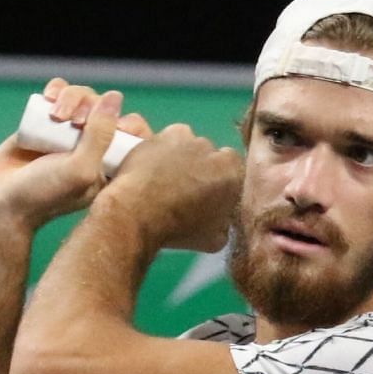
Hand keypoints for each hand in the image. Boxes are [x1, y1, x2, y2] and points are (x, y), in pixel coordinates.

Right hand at [0, 79, 152, 229]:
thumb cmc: (42, 194)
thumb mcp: (80, 168)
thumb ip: (101, 134)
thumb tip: (114, 97)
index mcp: (108, 167)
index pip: (131, 134)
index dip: (125, 122)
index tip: (113, 127)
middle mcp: (91, 149)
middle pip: (105, 109)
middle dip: (92, 105)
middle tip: (73, 121)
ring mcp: (67, 135)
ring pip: (83, 98)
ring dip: (72, 96)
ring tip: (56, 114)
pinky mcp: (45, 124)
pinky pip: (60, 95)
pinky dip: (57, 90)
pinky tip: (49, 96)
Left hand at [99, 122, 240, 252]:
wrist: (138, 214)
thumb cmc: (177, 230)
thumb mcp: (214, 239)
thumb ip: (225, 221)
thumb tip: (223, 219)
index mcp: (234, 176)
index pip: (234, 172)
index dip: (219, 182)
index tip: (205, 193)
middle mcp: (217, 153)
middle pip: (212, 157)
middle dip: (201, 168)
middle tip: (182, 187)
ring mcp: (192, 140)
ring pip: (191, 146)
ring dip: (182, 157)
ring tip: (163, 178)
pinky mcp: (168, 133)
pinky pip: (171, 138)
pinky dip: (164, 148)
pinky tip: (152, 165)